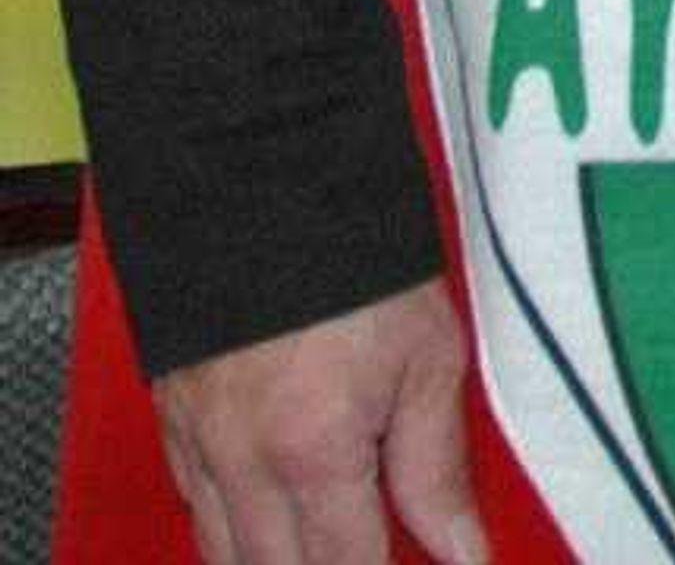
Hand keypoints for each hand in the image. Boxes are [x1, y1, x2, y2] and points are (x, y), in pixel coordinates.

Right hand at [154, 279, 482, 564]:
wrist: (270, 185)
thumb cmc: (361, 262)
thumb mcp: (429, 357)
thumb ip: (436, 467)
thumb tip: (463, 551)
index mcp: (314, 452)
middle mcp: (244, 466)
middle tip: (367, 550)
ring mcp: (198, 448)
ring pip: (225, 558)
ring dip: (276, 563)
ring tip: (322, 547)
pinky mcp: (174, 427)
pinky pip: (196, 512)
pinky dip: (231, 535)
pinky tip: (269, 530)